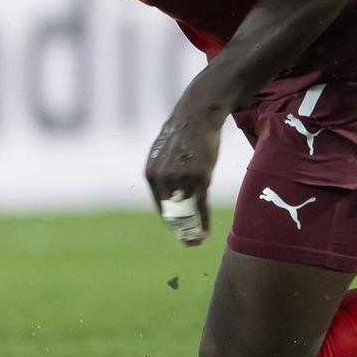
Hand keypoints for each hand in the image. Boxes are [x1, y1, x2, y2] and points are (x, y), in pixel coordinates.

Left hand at [144, 100, 223, 244]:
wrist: (198, 114)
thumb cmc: (184, 133)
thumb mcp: (164, 153)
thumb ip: (163, 174)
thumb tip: (169, 196)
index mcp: (151, 174)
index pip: (160, 206)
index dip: (171, 222)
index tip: (179, 231)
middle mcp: (164, 178)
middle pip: (172, 214)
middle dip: (181, 231)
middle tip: (189, 242)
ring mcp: (182, 179)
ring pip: (188, 212)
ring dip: (194, 228)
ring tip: (199, 238)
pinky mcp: (200, 178)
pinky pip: (201, 207)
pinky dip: (203, 222)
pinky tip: (205, 233)